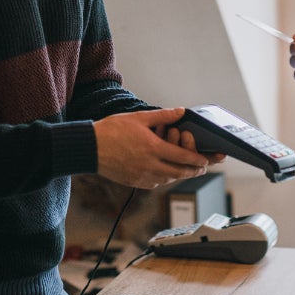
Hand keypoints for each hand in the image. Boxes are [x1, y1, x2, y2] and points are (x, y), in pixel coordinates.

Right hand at [94, 108, 214, 187]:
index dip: (197, 160)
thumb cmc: (111, 131)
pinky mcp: (134, 182)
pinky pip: (155, 183)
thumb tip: (181, 111)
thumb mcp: (139, 118)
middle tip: (201, 168)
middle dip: (193, 171)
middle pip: (179, 172)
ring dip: (179, 175)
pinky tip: (165, 172)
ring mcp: (142, 176)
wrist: (89, 148)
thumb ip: (163, 116)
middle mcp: (150, 165)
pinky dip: (164, 178)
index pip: (183, 157)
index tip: (205, 160)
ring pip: (168, 179)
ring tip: (185, 169)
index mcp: (153, 148)